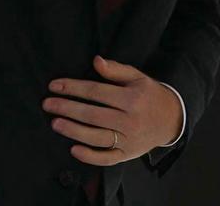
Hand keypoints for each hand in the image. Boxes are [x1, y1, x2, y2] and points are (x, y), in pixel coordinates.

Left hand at [42, 55, 182, 165]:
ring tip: (55, 123)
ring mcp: (128, 140)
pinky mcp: (128, 155)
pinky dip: (90, 156)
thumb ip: (116, 69)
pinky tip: (73, 149)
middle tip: (47, 104)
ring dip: (73, 131)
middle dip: (67, 109)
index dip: (73, 88)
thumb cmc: (149, 95)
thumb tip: (96, 61)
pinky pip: (107, 158)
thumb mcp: (137, 77)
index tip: (54, 86)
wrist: (171, 119)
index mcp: (131, 99)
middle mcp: (129, 121)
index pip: (95, 92)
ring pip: (97, 137)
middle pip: (92, 115)